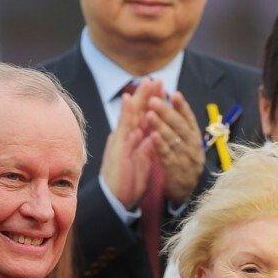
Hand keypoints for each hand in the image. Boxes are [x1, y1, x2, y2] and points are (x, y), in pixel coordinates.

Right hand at [100, 78, 158, 209]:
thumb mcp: (142, 163)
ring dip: (140, 97)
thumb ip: (148, 149)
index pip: (145, 118)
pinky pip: (124, 126)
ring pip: (132, 114)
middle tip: (158, 79)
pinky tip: (130, 99)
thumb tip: (154, 136)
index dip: (153, 104)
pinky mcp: (118, 146)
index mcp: (133, 141)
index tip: (162, 90)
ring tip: (147, 82)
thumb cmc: (128, 183)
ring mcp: (121, 140)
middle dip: (149, 95)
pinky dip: (126, 112)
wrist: (115, 199)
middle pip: (139, 111)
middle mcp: (126, 137)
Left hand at [145, 90, 204, 205]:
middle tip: (154, 100)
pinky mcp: (176, 171)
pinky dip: (160, 145)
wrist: (186, 192)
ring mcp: (186, 159)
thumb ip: (178, 127)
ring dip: (161, 125)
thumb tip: (170, 104)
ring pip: (174, 139)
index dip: (182, 106)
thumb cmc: (183, 163)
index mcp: (194, 137)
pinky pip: (168, 156)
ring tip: (149, 114)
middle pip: (180, 126)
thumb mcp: (184, 144)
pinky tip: (152, 136)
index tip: (174, 93)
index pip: (189, 118)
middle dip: (167, 112)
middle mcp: (193, 146)